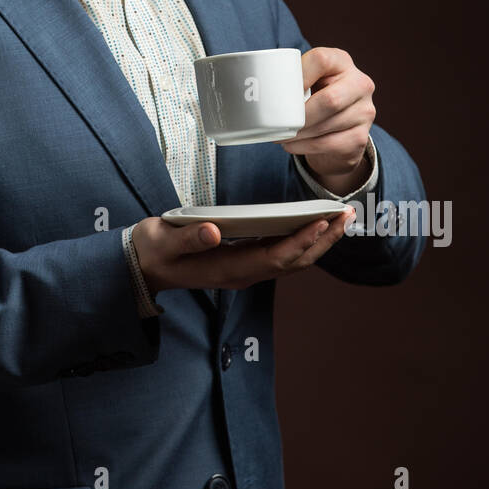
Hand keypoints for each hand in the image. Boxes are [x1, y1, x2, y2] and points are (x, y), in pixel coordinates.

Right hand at [131, 208, 355, 295]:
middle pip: (293, 261)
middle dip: (322, 240)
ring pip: (292, 259)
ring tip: (339, 217)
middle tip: (346, 214)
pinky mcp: (243, 260)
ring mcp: (245, 269)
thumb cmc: (154, 252)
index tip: (321, 222)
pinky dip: (302, 239)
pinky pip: (281, 254)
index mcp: (228, 270)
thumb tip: (214, 231)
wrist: (143, 268)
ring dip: (318, 240)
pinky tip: (312, 224)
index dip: (300, 241)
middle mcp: (243, 274)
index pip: (274, 258)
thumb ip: (188, 239)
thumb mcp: (164, 242)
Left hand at [281, 46, 375, 192]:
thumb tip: (256, 93)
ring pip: (327, 125)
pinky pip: (329, 144)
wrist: (340, 130)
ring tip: (280, 134)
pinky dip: (304, 146)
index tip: (280, 90)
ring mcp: (365, 111)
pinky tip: (292, 144)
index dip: (298, 75)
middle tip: (278, 123)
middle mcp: (359, 84)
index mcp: (341, 62)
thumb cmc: (316, 98)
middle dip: (299, 115)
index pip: (320, 60)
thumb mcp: (309, 82)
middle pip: (329, 100)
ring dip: (298, 133)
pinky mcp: (361, 137)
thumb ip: (292, 79)